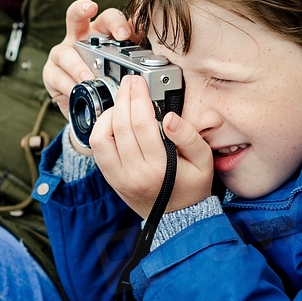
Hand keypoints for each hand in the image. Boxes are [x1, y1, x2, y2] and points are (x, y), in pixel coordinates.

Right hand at [44, 0, 140, 147]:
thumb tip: (159, 63)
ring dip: (77, 64)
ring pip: (65, 51)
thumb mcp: (126, 72)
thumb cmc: (112, 86)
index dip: (118, 21)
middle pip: (77, 15)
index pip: (109, 18)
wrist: (94, 113)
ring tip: (88, 77)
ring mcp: (63, 54)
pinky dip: (68, 84)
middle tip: (91, 11)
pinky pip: (56, 75)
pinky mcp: (51, 73)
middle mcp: (80, 38)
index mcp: (101, 34)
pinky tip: (77, 90)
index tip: (127, 32)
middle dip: (83, 10)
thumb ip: (137, 63)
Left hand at [91, 74, 214, 217]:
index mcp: (159, 169)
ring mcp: (118, 178)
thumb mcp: (204, 161)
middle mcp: (134, 174)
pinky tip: (114, 121)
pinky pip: (97, 150)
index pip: (142, 124)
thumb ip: (189, 137)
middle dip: (124, 98)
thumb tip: (170, 117)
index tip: (139, 83)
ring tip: (121, 104)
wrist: (179, 217)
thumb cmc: (192, 187)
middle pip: (120, 126)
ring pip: (100, 137)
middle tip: (129, 84)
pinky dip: (101, 130)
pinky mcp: (111, 179)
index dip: (138, 97)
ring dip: (108, 115)